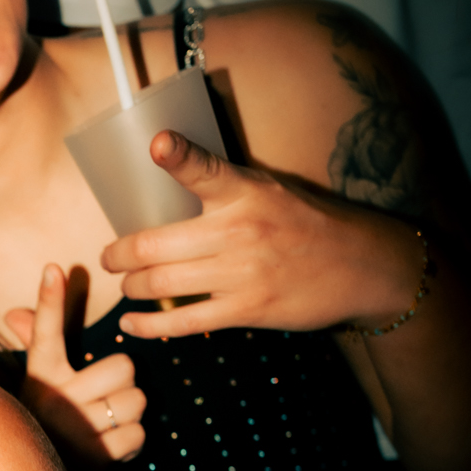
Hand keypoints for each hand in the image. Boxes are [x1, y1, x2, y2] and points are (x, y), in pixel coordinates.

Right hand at [5, 264, 145, 464]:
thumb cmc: (47, 424)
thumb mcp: (39, 387)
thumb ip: (36, 346)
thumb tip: (13, 314)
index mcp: (42, 376)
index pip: (46, 333)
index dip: (49, 299)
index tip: (54, 267)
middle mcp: (53, 399)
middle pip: (124, 367)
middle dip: (123, 385)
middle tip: (101, 401)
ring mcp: (74, 428)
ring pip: (136, 400)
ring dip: (129, 416)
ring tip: (104, 427)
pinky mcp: (95, 458)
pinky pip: (138, 433)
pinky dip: (130, 443)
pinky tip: (108, 448)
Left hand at [107, 132, 425, 341]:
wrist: (360, 268)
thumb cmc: (305, 224)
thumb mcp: (271, 191)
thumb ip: (225, 190)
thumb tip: (171, 181)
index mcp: (246, 192)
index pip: (206, 169)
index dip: (178, 154)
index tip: (157, 144)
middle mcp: (240, 231)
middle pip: (155, 244)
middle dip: (119, 254)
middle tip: (110, 257)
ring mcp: (241, 273)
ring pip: (161, 283)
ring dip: (131, 287)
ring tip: (126, 285)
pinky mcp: (246, 310)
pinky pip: (183, 321)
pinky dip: (149, 326)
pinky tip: (130, 324)